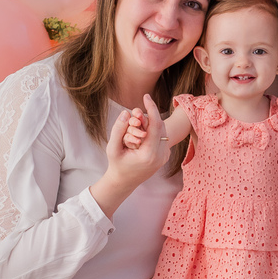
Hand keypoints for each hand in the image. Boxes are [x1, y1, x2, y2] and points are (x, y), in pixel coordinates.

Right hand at [91, 96, 167, 217]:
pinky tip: (141, 134)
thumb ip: (118, 129)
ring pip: (163, 130)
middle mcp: (160, 156)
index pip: (155, 125)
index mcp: (149, 154)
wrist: (125, 182)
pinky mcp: (165, 156)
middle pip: (160, 125)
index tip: (146, 96)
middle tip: (136, 113)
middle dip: (149, 115)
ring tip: (137, 124)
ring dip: (151, 123)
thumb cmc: (117, 164)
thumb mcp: (112, 148)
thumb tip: (126, 113)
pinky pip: (162, 136)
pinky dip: (153, 130)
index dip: (151, 108)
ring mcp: (164, 156)